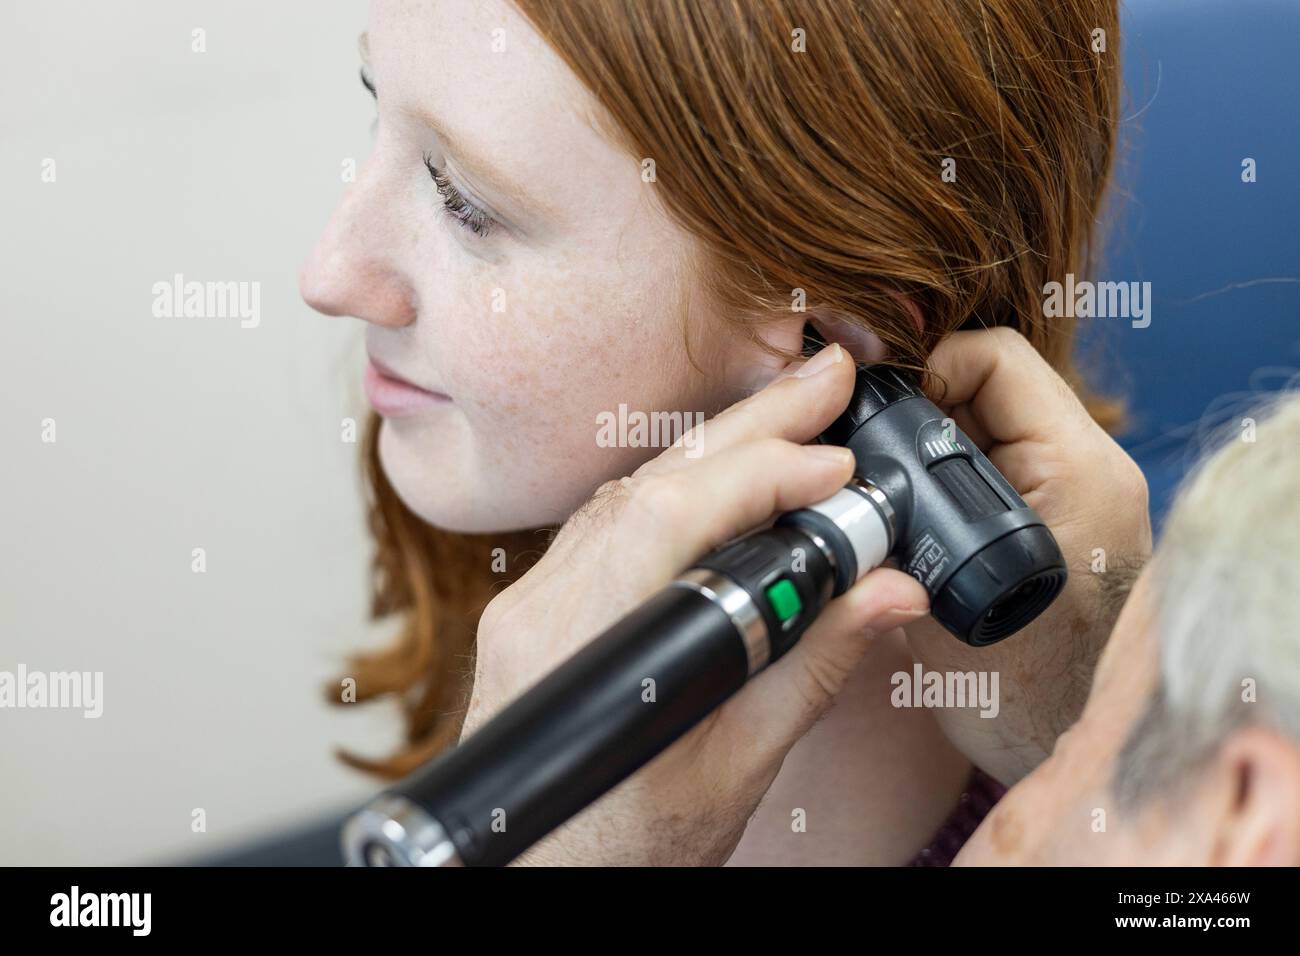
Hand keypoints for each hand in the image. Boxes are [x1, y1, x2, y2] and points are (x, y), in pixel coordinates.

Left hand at [465, 344, 928, 865]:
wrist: (535, 883)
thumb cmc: (621, 851)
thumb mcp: (734, 770)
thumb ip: (810, 669)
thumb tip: (886, 593)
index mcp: (582, 645)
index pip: (675, 516)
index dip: (765, 475)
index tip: (841, 471)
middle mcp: (542, 606)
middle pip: (654, 482)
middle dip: (752, 423)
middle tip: (826, 378)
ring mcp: (532, 602)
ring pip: (630, 492)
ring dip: (717, 450)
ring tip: (794, 416)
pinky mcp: (541, 607)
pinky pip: (611, 523)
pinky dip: (681, 489)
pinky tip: (726, 475)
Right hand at [904, 328, 1152, 783]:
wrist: (1059, 743)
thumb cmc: (1012, 690)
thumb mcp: (935, 600)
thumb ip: (890, 522)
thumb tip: (836, 463)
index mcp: (1079, 472)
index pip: (994, 357)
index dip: (921, 372)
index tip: (872, 418)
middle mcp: (1093, 466)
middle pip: (992, 381)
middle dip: (921, 407)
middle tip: (867, 449)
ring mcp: (1083, 487)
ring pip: (991, 416)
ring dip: (934, 438)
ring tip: (887, 480)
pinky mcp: (1066, 508)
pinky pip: (1000, 454)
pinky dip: (953, 465)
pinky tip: (916, 505)